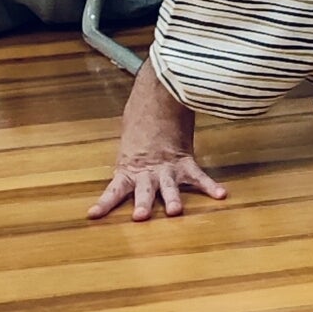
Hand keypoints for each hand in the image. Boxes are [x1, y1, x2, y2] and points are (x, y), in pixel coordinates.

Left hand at [86, 62, 226, 221]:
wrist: (159, 94)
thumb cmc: (140, 118)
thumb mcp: (127, 143)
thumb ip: (127, 160)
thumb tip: (121, 165)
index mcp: (128, 168)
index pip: (113, 191)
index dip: (103, 204)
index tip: (92, 216)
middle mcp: (148, 172)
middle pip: (145, 192)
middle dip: (143, 205)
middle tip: (141, 216)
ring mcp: (168, 167)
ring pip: (170, 187)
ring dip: (173, 199)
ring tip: (176, 211)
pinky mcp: (185, 160)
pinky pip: (199, 176)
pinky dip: (210, 186)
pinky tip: (220, 195)